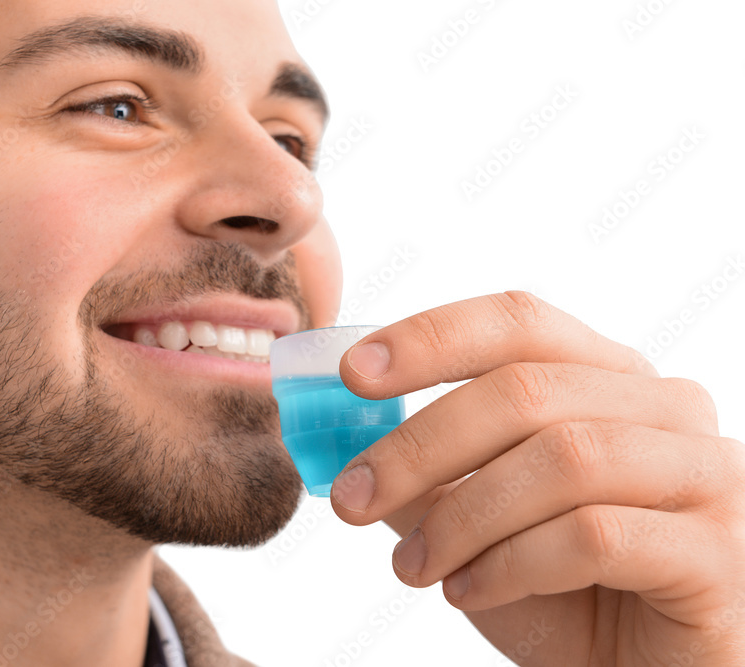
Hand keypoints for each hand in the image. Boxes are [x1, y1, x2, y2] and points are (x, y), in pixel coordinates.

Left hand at [331, 292, 744, 665]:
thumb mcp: (471, 519)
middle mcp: (666, 408)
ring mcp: (704, 474)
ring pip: (562, 459)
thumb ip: (421, 470)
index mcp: (606, 378)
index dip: (432, 337)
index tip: (353, 373)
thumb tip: (342, 433)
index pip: (519, 323)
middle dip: (421, 445)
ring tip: (413, 568)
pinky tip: (468, 593)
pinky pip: (596, 535)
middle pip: (527, 389)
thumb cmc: (554, 588)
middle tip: (354, 498)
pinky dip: (511, 564)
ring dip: (463, 516)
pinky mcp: (716, 552)